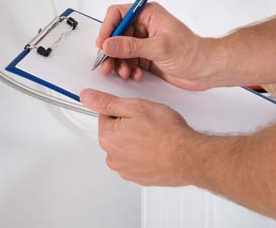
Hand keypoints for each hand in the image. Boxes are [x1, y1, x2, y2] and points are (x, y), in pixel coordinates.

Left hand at [80, 88, 198, 186]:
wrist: (187, 156)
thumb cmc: (166, 133)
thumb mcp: (135, 107)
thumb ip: (107, 102)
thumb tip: (87, 97)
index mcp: (108, 138)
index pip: (105, 116)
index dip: (123, 110)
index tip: (136, 113)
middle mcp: (113, 157)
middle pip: (115, 133)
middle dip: (128, 126)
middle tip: (148, 124)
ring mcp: (126, 170)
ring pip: (126, 148)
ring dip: (136, 141)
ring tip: (155, 137)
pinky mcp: (139, 178)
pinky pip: (136, 161)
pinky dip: (144, 155)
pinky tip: (157, 149)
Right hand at [95, 1, 215, 90]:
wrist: (206, 69)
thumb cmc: (192, 52)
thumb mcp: (159, 48)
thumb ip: (131, 46)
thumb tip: (109, 44)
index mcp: (149, 14)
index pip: (119, 14)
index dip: (108, 28)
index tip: (103, 44)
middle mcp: (145, 26)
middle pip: (116, 33)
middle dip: (111, 50)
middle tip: (107, 64)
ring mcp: (145, 41)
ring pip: (121, 49)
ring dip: (119, 62)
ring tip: (124, 72)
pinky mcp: (147, 56)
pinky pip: (129, 60)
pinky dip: (129, 68)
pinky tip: (135, 74)